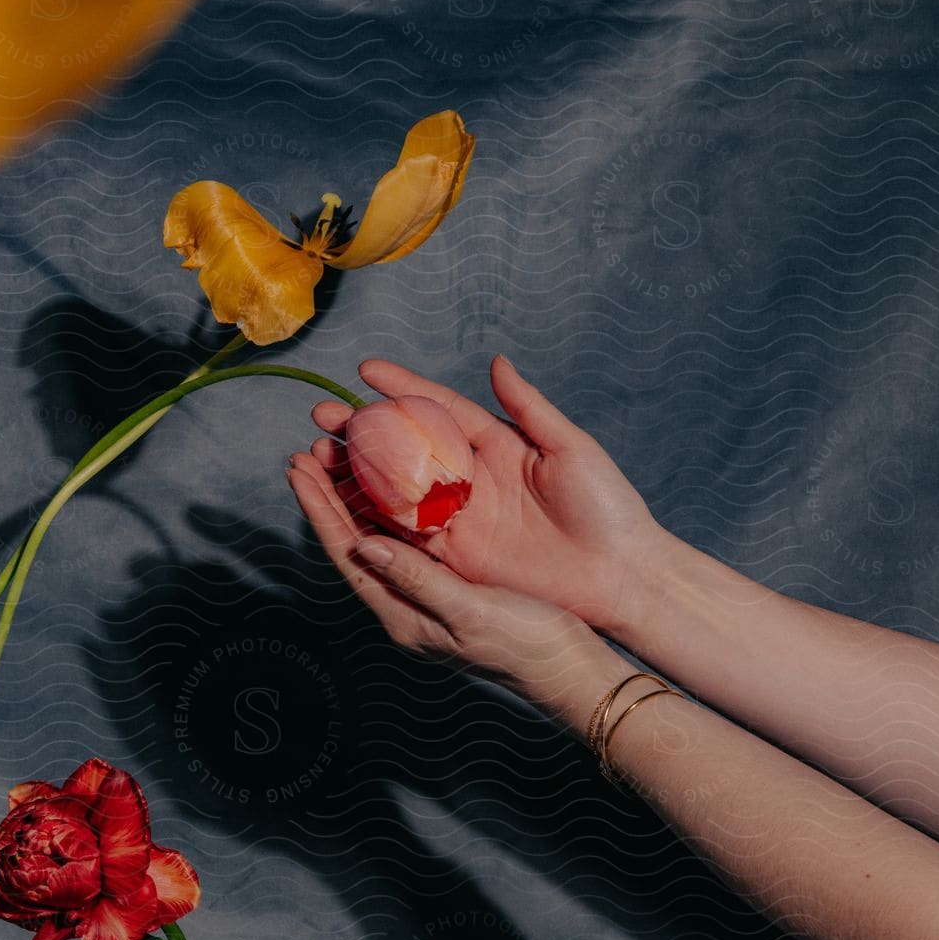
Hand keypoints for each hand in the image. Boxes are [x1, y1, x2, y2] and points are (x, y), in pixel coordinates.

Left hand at [286, 450, 611, 715]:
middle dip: (331, 496)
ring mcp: (429, 594)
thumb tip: (364, 544)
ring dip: (360, 495)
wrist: (570, 669)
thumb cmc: (527, 645)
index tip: (298, 468)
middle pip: (355, 541)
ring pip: (382, 535)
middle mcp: (407, 604)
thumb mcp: (469, 611)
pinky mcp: (454, 584)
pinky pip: (413, 536)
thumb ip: (417, 578)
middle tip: (313, 449)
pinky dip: (397, 504)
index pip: (347, 554)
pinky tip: (397, 480)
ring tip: (343, 455)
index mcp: (403, 616)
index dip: (320, 509)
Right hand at [306, 356, 662, 637]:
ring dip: (356, 475)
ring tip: (316, 456)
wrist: (621, 576)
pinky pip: (407, 537)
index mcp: (499, 447)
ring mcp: (462, 520)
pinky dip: (372, 520)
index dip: (404, 388)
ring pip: (396, 493)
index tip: (366, 370)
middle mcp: (472, 481)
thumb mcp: (572, 450)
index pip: (440, 409)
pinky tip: (340, 501)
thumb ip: (530, 408)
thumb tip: (497, 363)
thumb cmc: (608, 508)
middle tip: (322, 415)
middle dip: (363, 432)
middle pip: (406, 451)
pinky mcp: (459, 559)